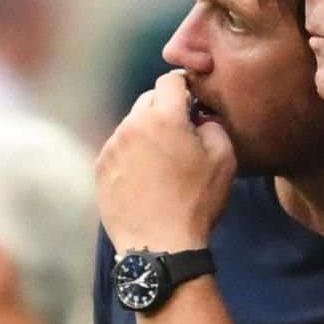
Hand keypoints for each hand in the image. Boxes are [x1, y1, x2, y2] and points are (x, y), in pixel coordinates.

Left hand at [96, 70, 236, 250]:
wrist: (159, 244)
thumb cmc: (195, 202)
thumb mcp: (223, 159)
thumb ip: (213, 124)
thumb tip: (199, 117)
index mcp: (164, 116)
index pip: (170, 80)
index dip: (184, 87)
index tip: (190, 103)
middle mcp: (132, 124)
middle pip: (148, 100)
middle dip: (163, 110)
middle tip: (178, 137)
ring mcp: (112, 146)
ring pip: (131, 125)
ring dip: (145, 134)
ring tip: (159, 164)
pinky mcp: (100, 167)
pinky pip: (118, 149)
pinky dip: (130, 155)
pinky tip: (143, 178)